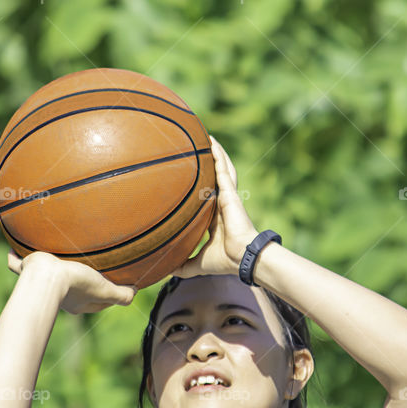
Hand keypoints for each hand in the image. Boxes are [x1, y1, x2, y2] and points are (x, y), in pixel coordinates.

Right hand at [8, 250, 135, 314]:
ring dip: (45, 268)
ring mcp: (40, 280)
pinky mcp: (27, 268)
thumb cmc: (76, 284)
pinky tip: (12, 248)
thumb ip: (122, 295)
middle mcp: (59, 294)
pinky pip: (17, 263)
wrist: (47, 277)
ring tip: (49, 257)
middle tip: (81, 271)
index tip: (111, 286)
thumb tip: (135, 292)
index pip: (94, 300)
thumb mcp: (105, 290)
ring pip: (42, 275)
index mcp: (78, 301)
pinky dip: (14, 258)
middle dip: (74, 282)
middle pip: (68, 289)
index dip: (104, 295)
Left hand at [172, 136, 259, 277]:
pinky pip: (222, 169)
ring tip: (206, 137)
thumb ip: (183, 265)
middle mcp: (221, 202)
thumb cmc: (225, 261)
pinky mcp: (230, 192)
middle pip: (213, 177)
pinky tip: (211, 142)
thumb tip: (166, 271)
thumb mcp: (198, 263)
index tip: (189, 176)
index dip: (199, 186)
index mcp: (215, 216)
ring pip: (220, 168)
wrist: (241, 258)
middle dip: (208, 162)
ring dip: (215, 152)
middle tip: (197, 147)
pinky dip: (218, 155)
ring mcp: (226, 195)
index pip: (206, 196)